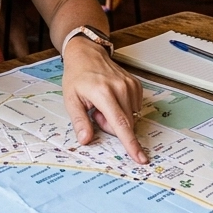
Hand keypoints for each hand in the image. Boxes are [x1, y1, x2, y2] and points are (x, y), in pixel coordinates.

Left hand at [62, 38, 147, 163]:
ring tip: (102, 104)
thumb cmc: (77, 76)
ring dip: (117, 117)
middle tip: (95, 113)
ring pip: (130, 117)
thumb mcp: (71, 99)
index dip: (131, 144)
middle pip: (125, 124)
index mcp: (103, 93)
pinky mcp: (136, 85)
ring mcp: (130, 85)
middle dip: (110, 125)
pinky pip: (134, 108)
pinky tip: (112, 99)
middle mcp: (120, 88)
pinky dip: (123, 109)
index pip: (120, 124)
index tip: (141, 158)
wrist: (86, 54)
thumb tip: (85, 139)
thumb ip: (79, 121)